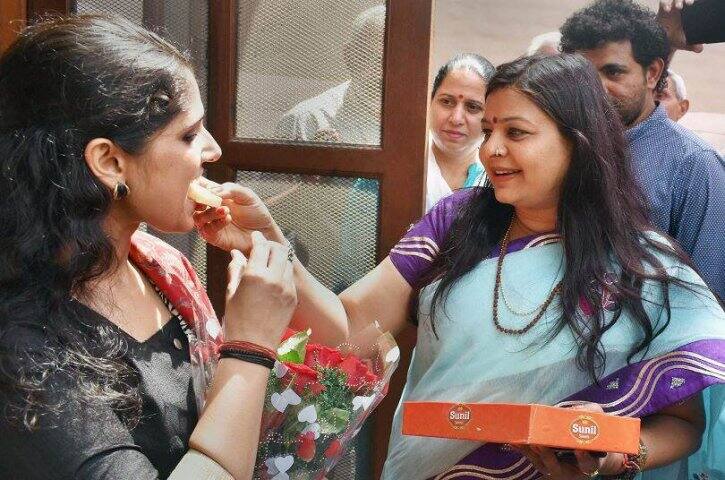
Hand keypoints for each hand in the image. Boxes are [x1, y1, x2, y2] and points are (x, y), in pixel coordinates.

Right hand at [193, 178, 283, 254]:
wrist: (265, 232)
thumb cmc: (256, 212)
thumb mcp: (247, 195)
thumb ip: (231, 189)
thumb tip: (213, 191)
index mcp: (215, 195)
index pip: (198, 187)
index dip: (196, 185)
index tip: (203, 185)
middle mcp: (210, 209)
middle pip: (192, 204)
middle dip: (199, 200)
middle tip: (211, 199)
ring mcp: (211, 223)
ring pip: (198, 218)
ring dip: (210, 212)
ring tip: (226, 210)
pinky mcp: (215, 237)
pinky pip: (208, 231)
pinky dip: (217, 223)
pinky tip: (228, 218)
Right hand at [223, 231, 296, 347]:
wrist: (253, 345)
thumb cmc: (236, 319)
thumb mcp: (231, 292)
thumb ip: (236, 269)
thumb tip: (236, 253)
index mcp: (255, 275)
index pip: (261, 246)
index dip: (257, 238)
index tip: (255, 237)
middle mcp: (274, 278)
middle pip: (279, 250)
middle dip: (271, 246)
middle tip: (263, 248)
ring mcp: (286, 288)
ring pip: (287, 262)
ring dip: (278, 259)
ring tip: (269, 263)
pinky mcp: (293, 297)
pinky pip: (290, 278)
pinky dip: (283, 273)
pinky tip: (274, 279)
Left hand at [514, 403, 624, 478]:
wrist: (587, 446)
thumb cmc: (593, 431)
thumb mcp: (597, 420)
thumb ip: (588, 415)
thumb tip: (571, 411)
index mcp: (588, 463)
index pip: (588, 465)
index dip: (584, 458)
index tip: (579, 449)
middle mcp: (571, 470)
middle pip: (557, 467)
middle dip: (547, 455)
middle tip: (541, 444)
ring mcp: (554, 468)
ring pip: (540, 463)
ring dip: (530, 451)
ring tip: (522, 440)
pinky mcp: (542, 463)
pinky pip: (531, 457)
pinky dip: (522, 449)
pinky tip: (513, 440)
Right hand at [657, 0, 703, 53]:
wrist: (661, 42)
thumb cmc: (674, 40)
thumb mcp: (683, 44)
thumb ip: (692, 46)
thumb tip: (699, 49)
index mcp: (686, 14)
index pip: (689, 2)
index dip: (690, 1)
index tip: (690, 4)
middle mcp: (679, 10)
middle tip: (684, 5)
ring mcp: (670, 9)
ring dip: (675, 0)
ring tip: (676, 6)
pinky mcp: (661, 10)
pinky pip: (663, 2)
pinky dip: (664, 3)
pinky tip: (666, 9)